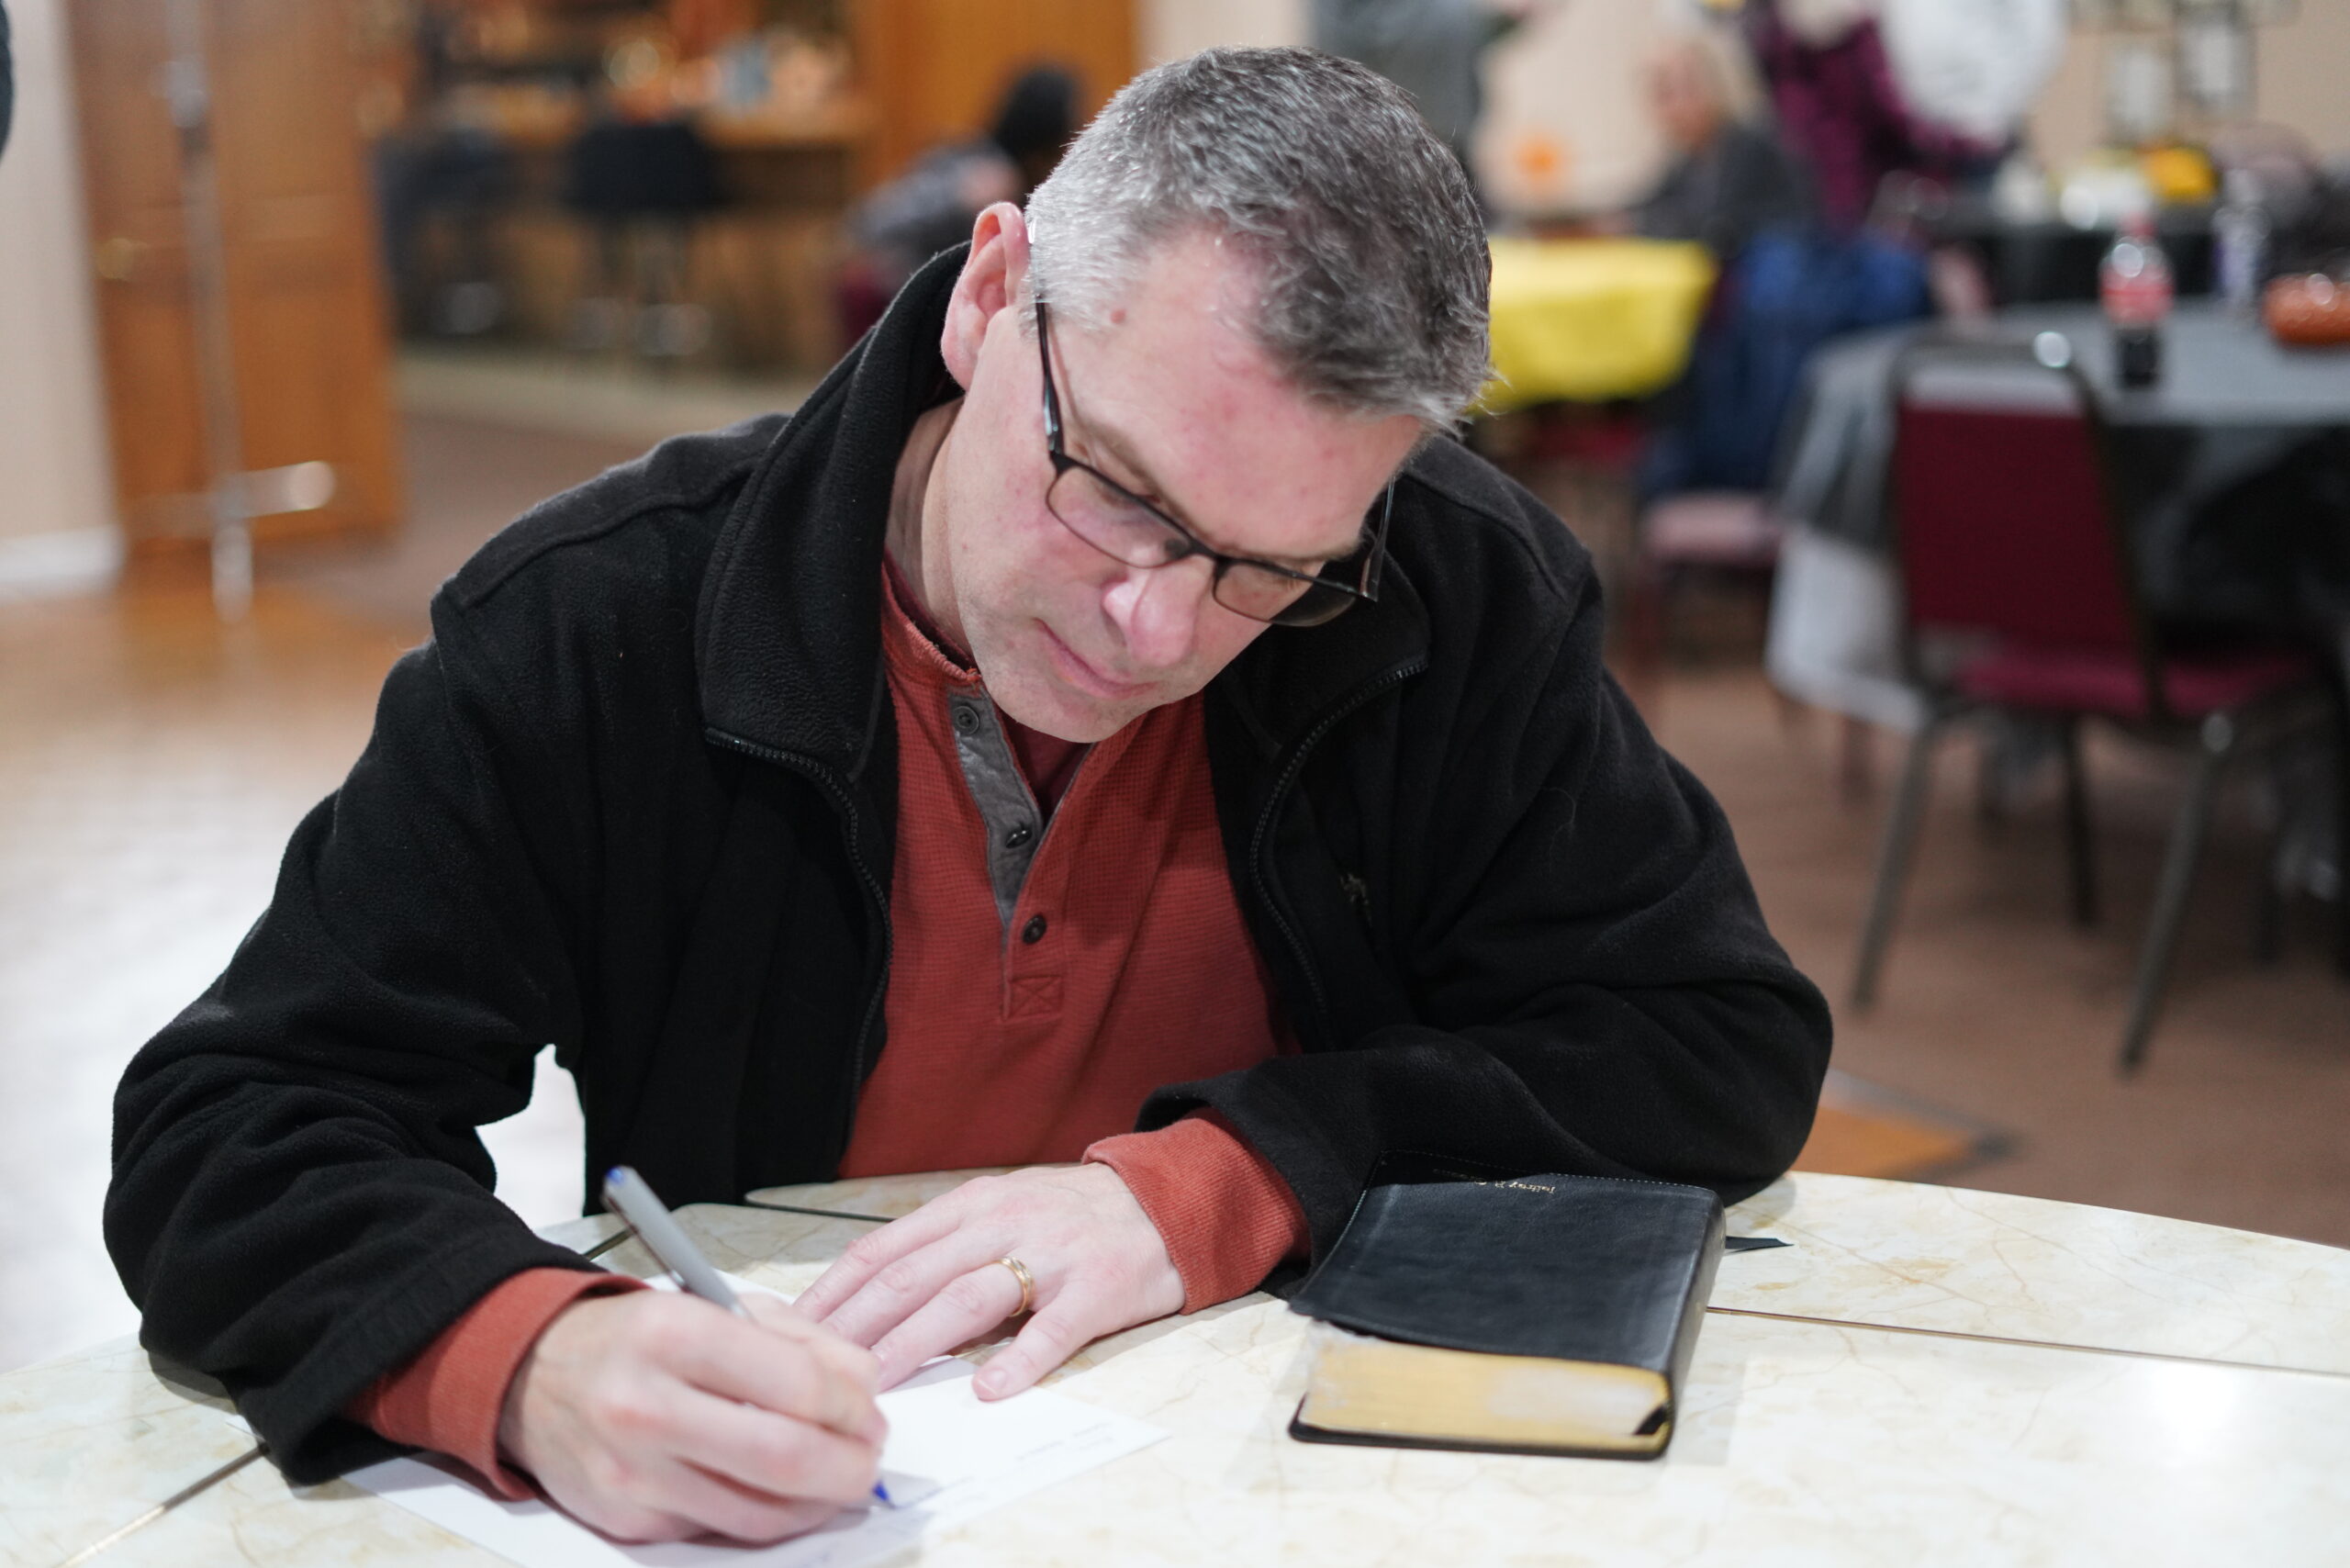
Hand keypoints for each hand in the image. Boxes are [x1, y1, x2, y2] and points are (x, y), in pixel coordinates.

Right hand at [497, 1290, 886, 1543]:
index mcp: (675, 1334)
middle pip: (783, 1458)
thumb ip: (802, 1340)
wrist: (534, 1375)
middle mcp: (646, 1405)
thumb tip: (865, 1386)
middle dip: (849, 1467)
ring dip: (817, 1503)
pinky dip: (763, 1515)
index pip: (796, 1384)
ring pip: (758, 1514)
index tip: (869, 1411)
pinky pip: (720, 1530)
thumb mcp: (719, 1306)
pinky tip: (775, 1489)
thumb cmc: (639, 1338)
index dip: (853, 1406)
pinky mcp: (626, 1520)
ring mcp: (632, 1472)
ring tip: (834, 1477)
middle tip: (868, 1459)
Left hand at [793, 1165, 1184, 1398]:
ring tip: (878, 1380)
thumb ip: (939, 1242)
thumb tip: (861, 1281)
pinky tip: (989, 1389)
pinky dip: (1020, 1360)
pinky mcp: (1096, 1290)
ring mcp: (1050, 1255)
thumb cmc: (1068, 1215)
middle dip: (858, 1324)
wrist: (1164, 1201)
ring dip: (916, 1341)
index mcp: (971, 1205)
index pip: (886, 1249)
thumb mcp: (998, 1207)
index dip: (835, 1291)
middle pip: (914, 1275)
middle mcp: (1002, 1223)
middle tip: (815, 1367)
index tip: (792, 1330)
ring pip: (969, 1298)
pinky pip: (1052, 1329)